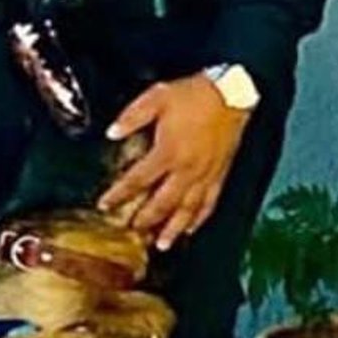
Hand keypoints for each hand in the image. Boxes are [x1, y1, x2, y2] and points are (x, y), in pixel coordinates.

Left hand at [98, 74, 251, 250]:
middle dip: (145, 220)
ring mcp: (205, 174)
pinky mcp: (220, 174)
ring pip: (187, 210)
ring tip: (162, 245)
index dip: (119, 194)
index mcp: (168, 151)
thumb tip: (111, 133)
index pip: (137, 180)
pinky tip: (192, 228)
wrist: (232, 92)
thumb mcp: (157, 97)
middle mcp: (186, 169)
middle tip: (132, 232)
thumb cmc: (194, 94)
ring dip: (173, 229)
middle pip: (162, 203)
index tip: (105, 205)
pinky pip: (209, 202)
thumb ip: (132, 116)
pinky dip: (200, 218)